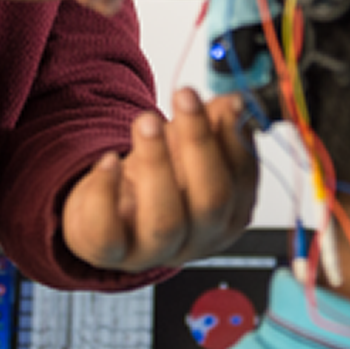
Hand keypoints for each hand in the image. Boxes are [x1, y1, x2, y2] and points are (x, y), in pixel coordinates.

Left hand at [61, 89, 258, 272]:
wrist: (111, 214)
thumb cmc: (156, 182)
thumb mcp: (188, 147)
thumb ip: (215, 123)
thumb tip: (235, 102)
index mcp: (229, 213)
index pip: (243, 177)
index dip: (234, 135)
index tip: (223, 99)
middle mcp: (198, 238)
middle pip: (211, 199)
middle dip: (200, 142)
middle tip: (184, 96)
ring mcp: (155, 251)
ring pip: (164, 220)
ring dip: (157, 163)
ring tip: (146, 122)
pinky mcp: (111, 252)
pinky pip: (108, 233)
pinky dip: (106, 193)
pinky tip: (108, 160)